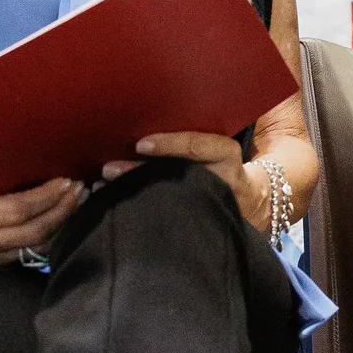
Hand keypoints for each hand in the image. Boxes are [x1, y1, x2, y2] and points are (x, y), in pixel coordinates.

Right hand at [0, 172, 80, 267]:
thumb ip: (0, 180)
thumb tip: (41, 163)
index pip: (20, 209)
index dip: (48, 196)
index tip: (68, 180)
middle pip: (33, 231)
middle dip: (63, 210)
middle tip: (81, 190)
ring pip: (35, 246)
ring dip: (62, 224)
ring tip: (77, 203)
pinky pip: (28, 254)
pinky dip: (49, 238)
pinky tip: (63, 221)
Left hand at [105, 132, 262, 224]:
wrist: (248, 201)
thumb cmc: (222, 165)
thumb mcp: (219, 150)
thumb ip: (194, 140)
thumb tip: (143, 129)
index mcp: (227, 157)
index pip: (202, 147)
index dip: (172, 144)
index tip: (141, 144)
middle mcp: (221, 182)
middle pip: (179, 175)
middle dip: (140, 173)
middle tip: (109, 169)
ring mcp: (210, 204)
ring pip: (170, 198)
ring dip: (133, 192)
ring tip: (104, 188)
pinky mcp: (200, 223)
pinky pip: (167, 217)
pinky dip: (138, 211)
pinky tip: (114, 207)